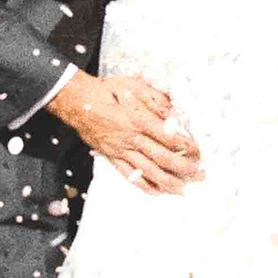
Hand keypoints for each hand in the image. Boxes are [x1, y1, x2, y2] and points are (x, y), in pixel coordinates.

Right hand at [54, 71, 201, 192]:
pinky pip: (128, 175)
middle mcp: (131, 138)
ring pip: (148, 170)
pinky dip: (143, 185)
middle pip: (162, 157)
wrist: (77, 101)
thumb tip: (173, 112)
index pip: (168, 137)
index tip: (199, 150)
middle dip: (184, 168)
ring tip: (184, 189)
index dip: (186, 146)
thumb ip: (154, 99)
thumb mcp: (133, 86)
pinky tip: (157, 191)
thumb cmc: (106, 90)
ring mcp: (121, 150)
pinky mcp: (112, 157)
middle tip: (200, 174)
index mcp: (138, 120)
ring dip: (168, 181)